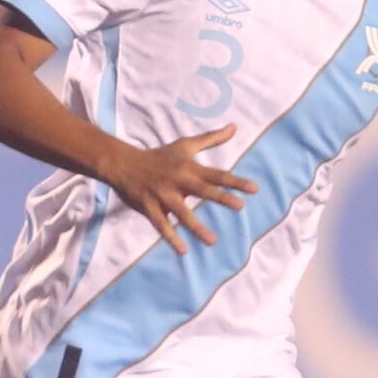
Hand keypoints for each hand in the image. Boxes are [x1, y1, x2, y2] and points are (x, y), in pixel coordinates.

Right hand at [102, 125, 258, 254]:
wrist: (124, 163)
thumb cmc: (159, 156)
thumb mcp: (185, 145)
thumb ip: (212, 139)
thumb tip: (235, 127)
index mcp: (189, 168)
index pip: (217, 175)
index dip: (235, 181)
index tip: (254, 189)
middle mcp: (178, 181)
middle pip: (203, 190)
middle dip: (221, 198)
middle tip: (240, 206)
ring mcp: (163, 195)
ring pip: (182, 213)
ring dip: (197, 227)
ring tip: (212, 241)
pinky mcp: (149, 207)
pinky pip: (161, 225)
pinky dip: (171, 238)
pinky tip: (183, 251)